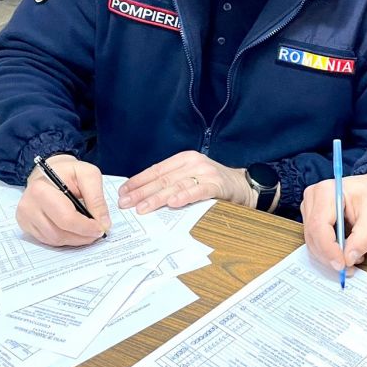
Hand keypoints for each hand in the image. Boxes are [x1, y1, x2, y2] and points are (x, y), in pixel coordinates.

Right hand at [17, 154, 110, 246]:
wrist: (50, 172)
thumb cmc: (68, 172)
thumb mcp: (88, 175)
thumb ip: (97, 198)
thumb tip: (103, 223)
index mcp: (41, 190)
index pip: (66, 218)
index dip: (86, 227)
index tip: (101, 228)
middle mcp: (28, 205)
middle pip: (59, 233)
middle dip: (82, 236)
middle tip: (97, 233)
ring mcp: (25, 217)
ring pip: (54, 240)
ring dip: (75, 239)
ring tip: (88, 231)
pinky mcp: (26, 225)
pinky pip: (48, 240)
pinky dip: (65, 239)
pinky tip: (74, 230)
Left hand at [118, 151, 253, 212]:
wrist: (244, 186)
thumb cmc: (214, 184)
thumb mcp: (192, 176)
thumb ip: (172, 181)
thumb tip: (142, 194)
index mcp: (184, 159)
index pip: (156, 170)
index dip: (138, 181)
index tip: (123, 192)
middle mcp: (194, 163)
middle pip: (162, 179)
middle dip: (141, 192)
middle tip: (125, 203)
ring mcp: (206, 173)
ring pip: (176, 186)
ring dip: (157, 198)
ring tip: (142, 207)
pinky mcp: (217, 185)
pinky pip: (198, 191)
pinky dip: (185, 197)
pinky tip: (173, 203)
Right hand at [301, 174, 366, 272]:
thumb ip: (364, 238)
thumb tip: (349, 259)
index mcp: (326, 191)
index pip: (319, 226)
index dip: (329, 250)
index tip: (343, 265)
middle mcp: (312, 197)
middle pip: (313, 236)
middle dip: (330, 257)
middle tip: (349, 268)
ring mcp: (309, 207)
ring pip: (312, 241)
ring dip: (329, 256)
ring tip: (351, 258)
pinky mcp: (310, 216)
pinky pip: (314, 240)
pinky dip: (327, 251)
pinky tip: (343, 252)